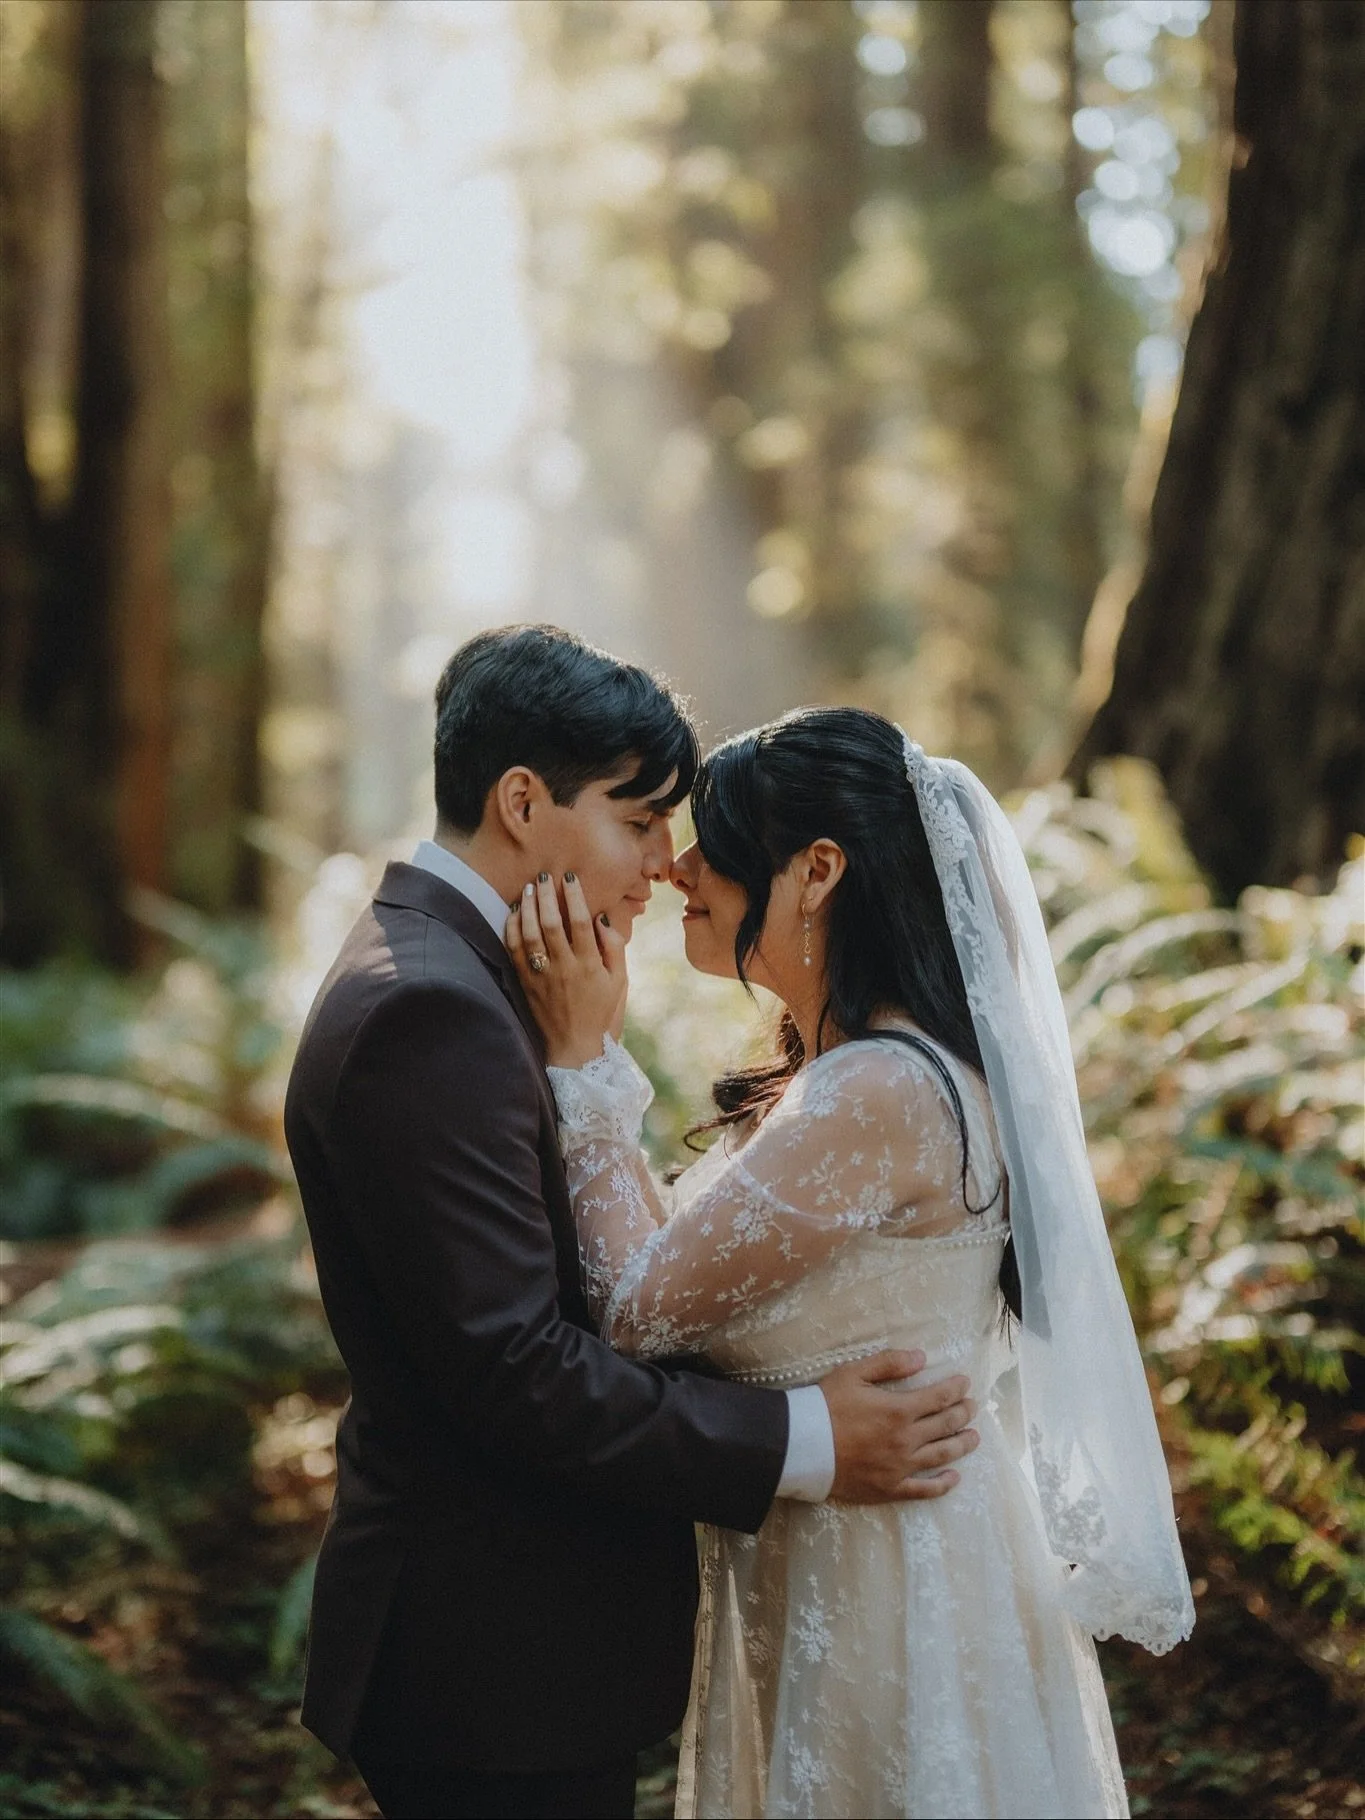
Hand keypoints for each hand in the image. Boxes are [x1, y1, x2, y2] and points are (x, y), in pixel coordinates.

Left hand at [506, 873, 627, 1067]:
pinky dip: (512, 929)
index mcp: (589, 965)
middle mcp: (564, 967)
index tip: (569, 877)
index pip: (581, 922)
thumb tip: (601, 917)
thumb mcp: (619, 981)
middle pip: (552, 923)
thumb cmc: (600, 1012)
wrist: (575, 1047)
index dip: (574, 896)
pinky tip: (513, 913)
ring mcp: (542, 976)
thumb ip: (614, 947)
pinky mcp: (526, 983)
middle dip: (547, 895)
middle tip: (544, 876)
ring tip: (528, 888)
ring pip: (530, 934)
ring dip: (528, 908)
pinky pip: (514, 950)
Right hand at [819, 1351, 977, 1503]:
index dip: (956, 1389)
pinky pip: (924, 1490)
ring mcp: (900, 1467)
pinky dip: (943, 1485)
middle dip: (963, 1413)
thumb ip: (889, 1363)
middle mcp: (906, 1440)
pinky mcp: (890, 1488)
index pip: (940, 1398)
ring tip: (974, 1437)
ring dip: (962, 1444)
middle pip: (946, 1425)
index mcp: (899, 1410)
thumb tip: (922, 1357)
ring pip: (942, 1456)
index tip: (966, 1383)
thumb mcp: (853, 1372)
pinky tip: (954, 1478)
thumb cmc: (826, 1405)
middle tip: (973, 1406)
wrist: (802, 1446)